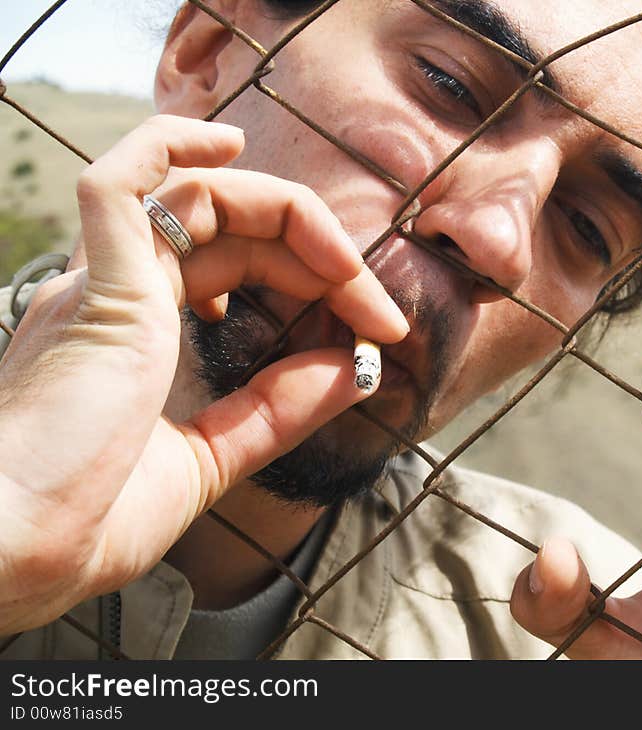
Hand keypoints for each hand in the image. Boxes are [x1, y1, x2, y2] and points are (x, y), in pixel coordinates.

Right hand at [0, 114, 408, 634]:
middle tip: (383, 314)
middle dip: (323, 260)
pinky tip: (228, 139)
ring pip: (200, 196)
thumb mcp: (211, 459)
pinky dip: (170, 145)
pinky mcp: (94, 290)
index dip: (317, 286)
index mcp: (139, 333)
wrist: (10, 560)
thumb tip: (351, 367)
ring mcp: (102, 286)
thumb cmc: (86, 523)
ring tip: (350, 265)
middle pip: (235, 229)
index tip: (376, 332)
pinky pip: (120, 185)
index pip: (240, 267)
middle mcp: (118, 295)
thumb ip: (279, 411)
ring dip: (292, 219)